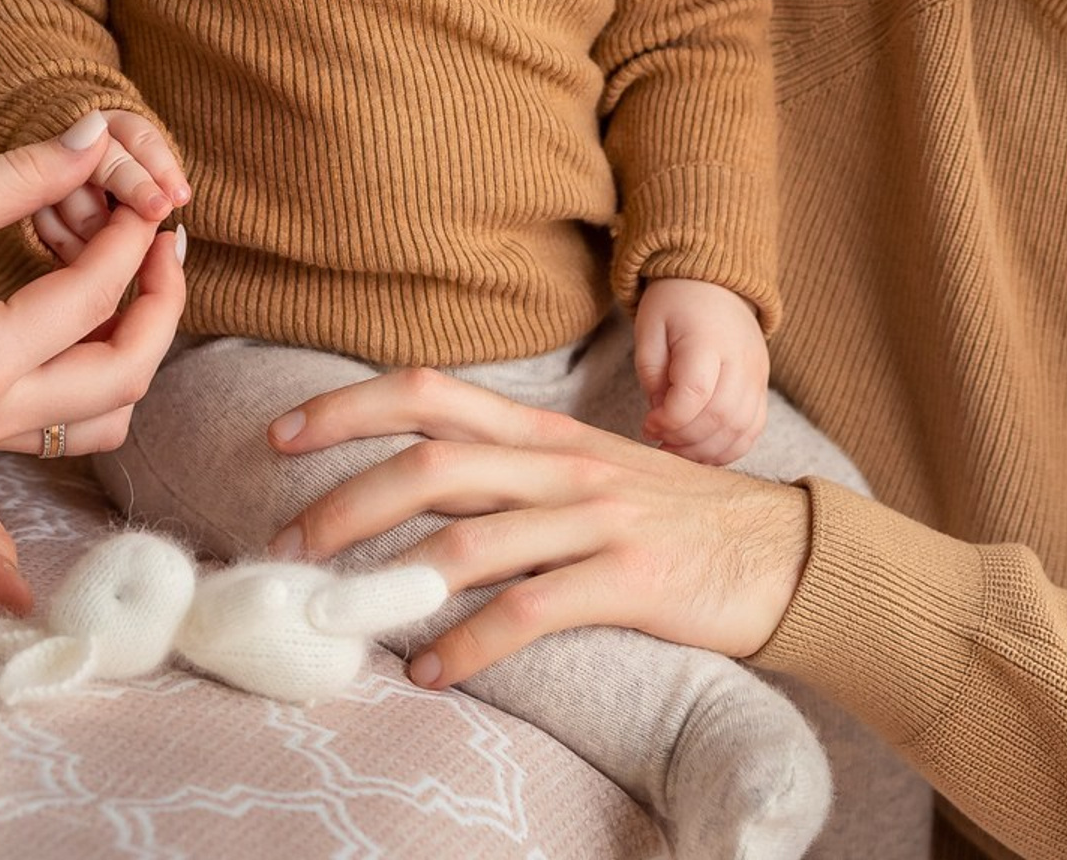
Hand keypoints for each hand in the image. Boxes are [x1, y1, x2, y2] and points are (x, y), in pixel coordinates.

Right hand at [0, 112, 186, 451]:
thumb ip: (24, 175)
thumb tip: (101, 137)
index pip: (94, 300)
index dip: (132, 236)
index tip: (146, 189)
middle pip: (125, 378)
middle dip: (159, 304)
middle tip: (161, 238)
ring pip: (103, 416)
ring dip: (133, 345)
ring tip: (130, 273)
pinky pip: (64, 421)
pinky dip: (94, 368)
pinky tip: (82, 305)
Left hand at [266, 369, 810, 690]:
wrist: (785, 549)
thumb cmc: (671, 518)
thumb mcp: (585, 472)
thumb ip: (510, 472)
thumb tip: (414, 487)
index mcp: (543, 429)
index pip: (429, 393)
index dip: (350, 406)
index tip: (282, 435)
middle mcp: (560, 461)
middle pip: (432, 462)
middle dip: (346, 501)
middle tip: (286, 548)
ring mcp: (595, 516)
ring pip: (470, 537)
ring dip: (391, 583)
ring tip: (337, 621)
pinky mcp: (629, 576)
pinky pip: (529, 611)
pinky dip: (468, 644)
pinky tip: (429, 673)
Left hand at [633, 278, 768, 464]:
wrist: (714, 284)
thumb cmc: (675, 304)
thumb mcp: (649, 327)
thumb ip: (651, 372)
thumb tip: (660, 415)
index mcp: (707, 339)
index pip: (695, 392)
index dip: (670, 419)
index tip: (648, 425)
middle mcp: (740, 359)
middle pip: (720, 416)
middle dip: (685, 440)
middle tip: (660, 442)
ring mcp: (757, 374)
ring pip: (740, 429)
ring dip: (706, 451)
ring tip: (678, 450)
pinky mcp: (762, 386)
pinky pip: (754, 429)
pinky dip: (730, 448)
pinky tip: (703, 450)